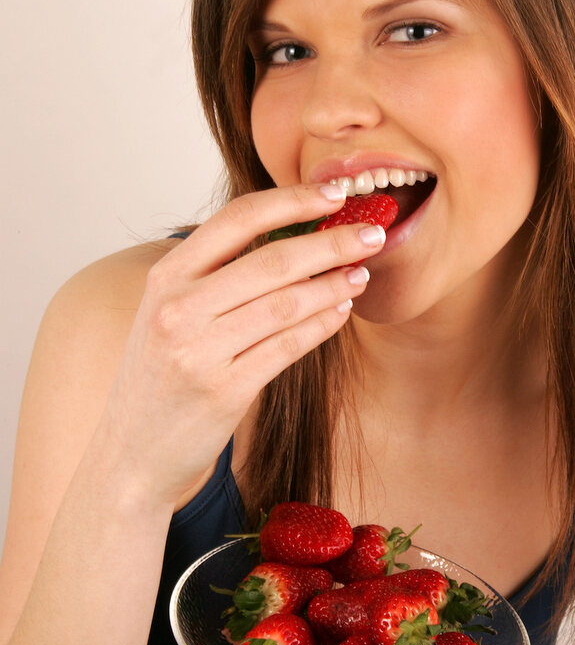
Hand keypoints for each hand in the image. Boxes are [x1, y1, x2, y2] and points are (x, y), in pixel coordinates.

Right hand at [97, 183, 383, 505]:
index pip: (238, 219)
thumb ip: (215, 274)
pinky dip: (322, 325)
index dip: (294, 200)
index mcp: (166, 276)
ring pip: (287, 304)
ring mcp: (199, 351)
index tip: (336, 193)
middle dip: (331, 242)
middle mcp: (178, 308)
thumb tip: (293, 233)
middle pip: (273, 260)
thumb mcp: (169, 312)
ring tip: (361, 273)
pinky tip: (341, 311)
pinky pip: (288, 347)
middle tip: (372, 233)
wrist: (131, 452)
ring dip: (334, 285)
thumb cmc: (161, 375)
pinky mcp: (224, 391)